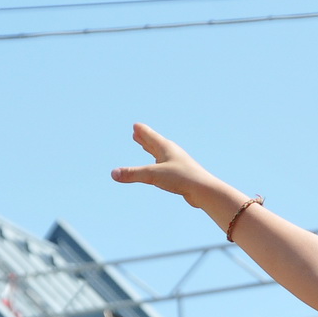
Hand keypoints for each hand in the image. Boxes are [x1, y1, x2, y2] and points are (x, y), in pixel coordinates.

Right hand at [110, 124, 225, 208]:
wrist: (204, 191)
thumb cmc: (181, 178)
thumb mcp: (153, 175)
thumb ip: (133, 174)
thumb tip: (113, 174)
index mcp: (166, 148)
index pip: (150, 136)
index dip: (142, 131)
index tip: (136, 125)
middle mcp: (172, 153)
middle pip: (155, 143)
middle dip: (145, 138)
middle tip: (137, 132)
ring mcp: (177, 163)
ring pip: (161, 154)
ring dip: (152, 149)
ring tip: (146, 146)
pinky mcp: (181, 175)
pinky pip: (166, 165)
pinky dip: (158, 162)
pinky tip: (160, 167)